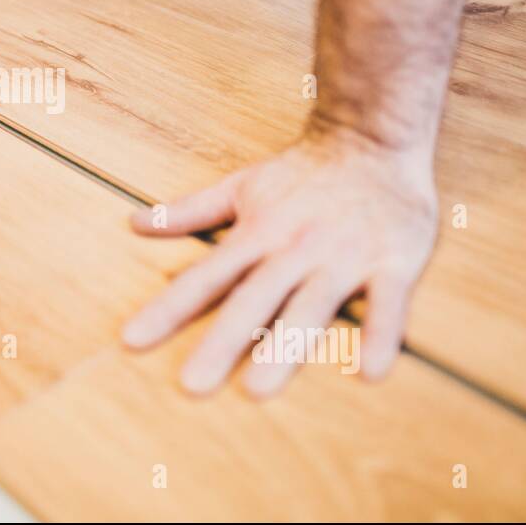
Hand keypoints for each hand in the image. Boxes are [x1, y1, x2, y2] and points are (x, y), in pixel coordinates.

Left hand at [125, 127, 437, 396]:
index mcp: (257, 233)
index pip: (204, 277)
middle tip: (192, 386)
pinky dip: (381, 333)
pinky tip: (369, 370)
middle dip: (221, 341)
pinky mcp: (393, 260)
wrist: (373, 136)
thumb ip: (190, 211)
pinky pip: (388, 302)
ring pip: (310, 306)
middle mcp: (295, 248)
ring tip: (260, 388)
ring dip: (286, 346)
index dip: (167, 308)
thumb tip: (134, 224)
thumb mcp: (241, 186)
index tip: (132, 341)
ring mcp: (344, 256)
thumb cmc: (302, 172)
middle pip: (252, 300)